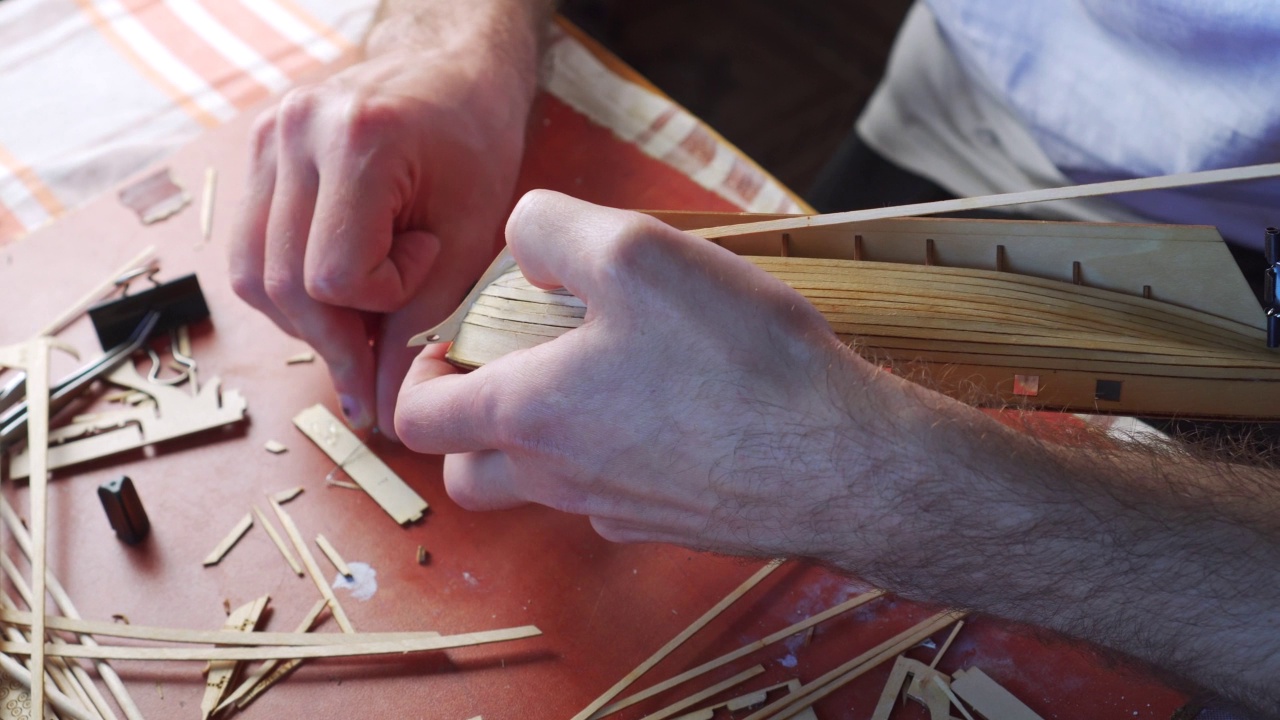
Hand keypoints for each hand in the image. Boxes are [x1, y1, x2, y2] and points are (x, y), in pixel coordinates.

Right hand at [229, 40, 533, 433]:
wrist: (453, 74)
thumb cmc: (474, 148)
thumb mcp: (469, 237)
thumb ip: (421, 321)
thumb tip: (376, 412)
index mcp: (358, 139)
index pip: (333, 276)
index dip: (380, 300)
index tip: (426, 267)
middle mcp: (293, 131)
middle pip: (279, 282)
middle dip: (331, 339)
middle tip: (374, 365)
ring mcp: (263, 138)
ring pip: (251, 274)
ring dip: (304, 319)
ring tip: (360, 320)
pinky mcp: (253, 152)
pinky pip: (250, 249)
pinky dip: (289, 287)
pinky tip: (334, 292)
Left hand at [395, 191, 950, 557]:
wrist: (839, 463)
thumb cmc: (735, 358)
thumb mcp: (636, 250)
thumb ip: (553, 231)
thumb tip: (522, 248)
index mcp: (529, 415)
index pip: (418, 419)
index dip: (417, 377)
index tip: (455, 343)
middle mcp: (561, 480)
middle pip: (468, 474)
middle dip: (470, 426)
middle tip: (515, 370)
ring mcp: (617, 513)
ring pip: (541, 492)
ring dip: (542, 444)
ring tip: (599, 381)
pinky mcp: (672, 526)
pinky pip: (613, 500)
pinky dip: (614, 460)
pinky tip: (672, 413)